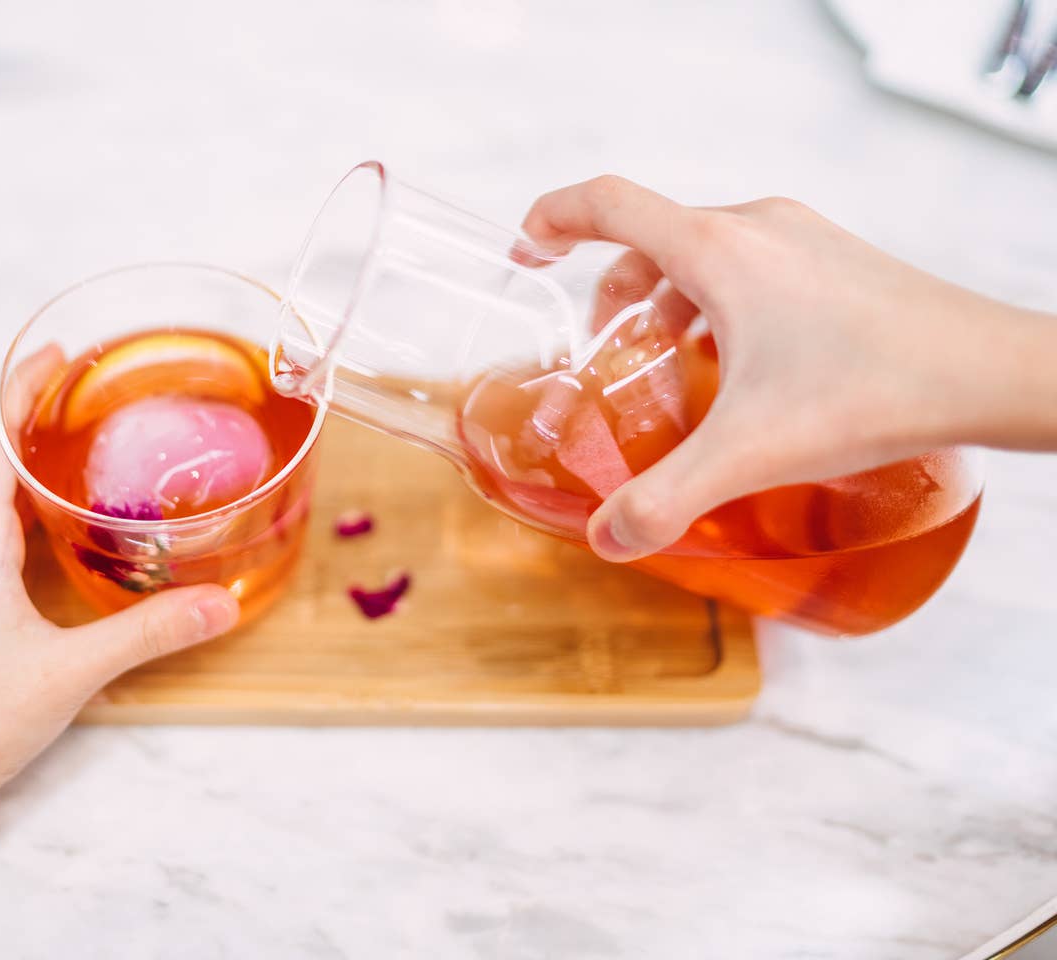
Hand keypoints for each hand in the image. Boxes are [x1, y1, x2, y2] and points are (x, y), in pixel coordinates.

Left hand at [0, 348, 239, 958]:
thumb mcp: (72, 671)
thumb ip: (150, 631)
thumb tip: (221, 604)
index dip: (19, 385)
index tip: (60, 351)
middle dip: (34, 412)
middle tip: (94, 389)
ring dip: (31, 459)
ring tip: (90, 443)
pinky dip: (29, 505)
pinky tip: (69, 525)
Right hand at [521, 176, 1056, 560]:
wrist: (988, 374)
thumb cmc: (873, 390)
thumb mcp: (749, 451)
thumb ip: (665, 497)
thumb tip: (607, 538)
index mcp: (717, 250)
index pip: (608, 204)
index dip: (552, 219)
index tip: (525, 251)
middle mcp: (756, 228)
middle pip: (653, 236)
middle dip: (614, 291)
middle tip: (609, 350)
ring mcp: (802, 239)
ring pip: (705, 250)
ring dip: (669, 298)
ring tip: (672, 365)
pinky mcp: (835, 260)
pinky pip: (752, 265)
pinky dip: (720, 302)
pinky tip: (743, 366)